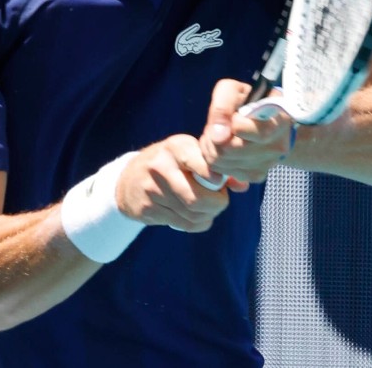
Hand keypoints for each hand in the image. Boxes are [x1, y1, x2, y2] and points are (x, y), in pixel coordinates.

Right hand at [114, 134, 230, 232]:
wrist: (128, 180)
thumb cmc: (170, 164)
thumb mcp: (190, 154)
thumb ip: (218, 167)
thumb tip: (242, 185)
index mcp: (176, 147)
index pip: (203, 165)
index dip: (218, 180)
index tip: (220, 183)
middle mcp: (161, 166)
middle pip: (199, 198)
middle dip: (217, 205)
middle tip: (220, 201)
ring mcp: (152, 189)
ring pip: (192, 214)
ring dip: (208, 216)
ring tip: (209, 209)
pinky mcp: (147, 209)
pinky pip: (182, 224)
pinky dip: (197, 224)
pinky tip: (197, 217)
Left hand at [198, 79, 294, 184]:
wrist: (267, 119)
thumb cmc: (249, 101)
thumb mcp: (234, 90)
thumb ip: (223, 105)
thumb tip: (218, 135)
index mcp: (277, 120)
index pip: (241, 128)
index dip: (228, 122)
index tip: (230, 116)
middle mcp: (277, 145)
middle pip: (228, 149)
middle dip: (212, 137)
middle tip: (214, 127)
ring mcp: (268, 163)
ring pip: (222, 162)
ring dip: (211, 148)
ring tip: (217, 136)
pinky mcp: (257, 175)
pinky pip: (224, 172)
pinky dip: (217, 161)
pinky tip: (223, 149)